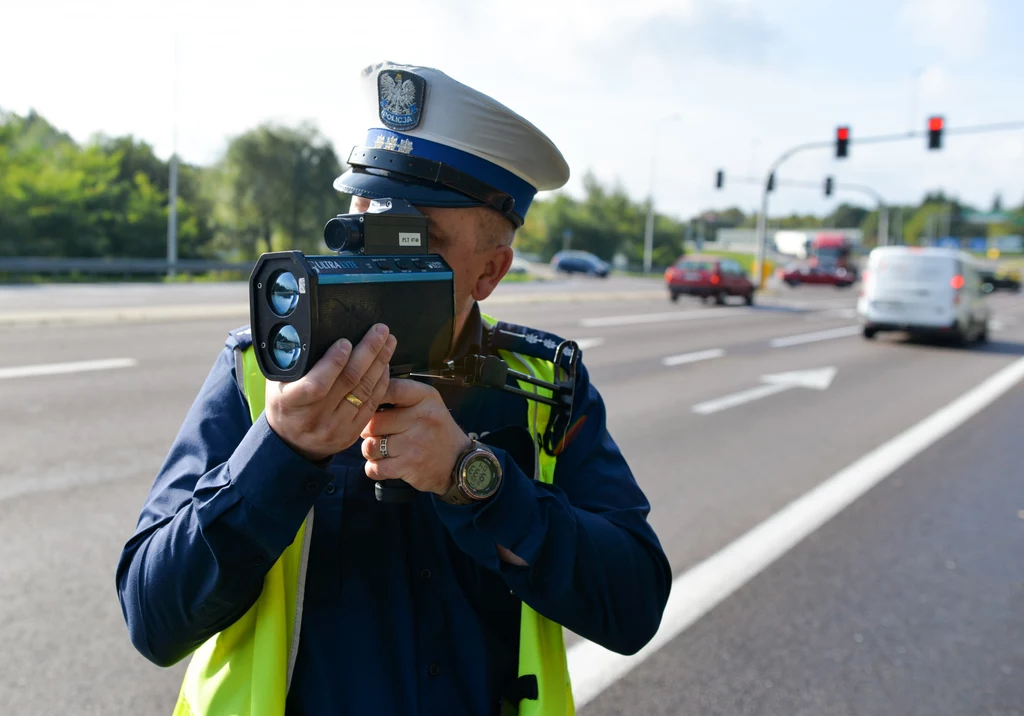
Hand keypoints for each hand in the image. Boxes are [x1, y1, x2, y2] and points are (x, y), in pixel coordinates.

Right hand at [266, 324, 396, 462]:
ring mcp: (335, 427)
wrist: (290, 442)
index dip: (334, 362)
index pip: (316, 383)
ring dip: (379, 363)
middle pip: (348, 382)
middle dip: (368, 352)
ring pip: (364, 391)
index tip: (346, 341)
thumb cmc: (284, 404)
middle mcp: (315, 417)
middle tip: (380, 331)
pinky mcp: (351, 433)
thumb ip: (293, 362)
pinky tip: (385, 365)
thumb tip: (315, 334)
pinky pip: (372, 404)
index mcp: (291, 403)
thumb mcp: (277, 383)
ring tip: (388, 342)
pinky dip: (381, 382)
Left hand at [360, 379, 471, 494]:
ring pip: (370, 446)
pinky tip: (382, 464)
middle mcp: (421, 418)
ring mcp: (414, 444)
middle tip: (374, 432)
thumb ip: (401, 395)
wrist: (459, 462)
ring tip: (379, 449)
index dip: (373, 396)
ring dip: (369, 450)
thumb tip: (366, 395)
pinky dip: (373, 468)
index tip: (368, 403)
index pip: (391, 389)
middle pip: (374, 422)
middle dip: (368, 429)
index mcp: (426, 398)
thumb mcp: (429, 404)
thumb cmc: (437, 431)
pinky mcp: (408, 466)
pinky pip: (374, 467)